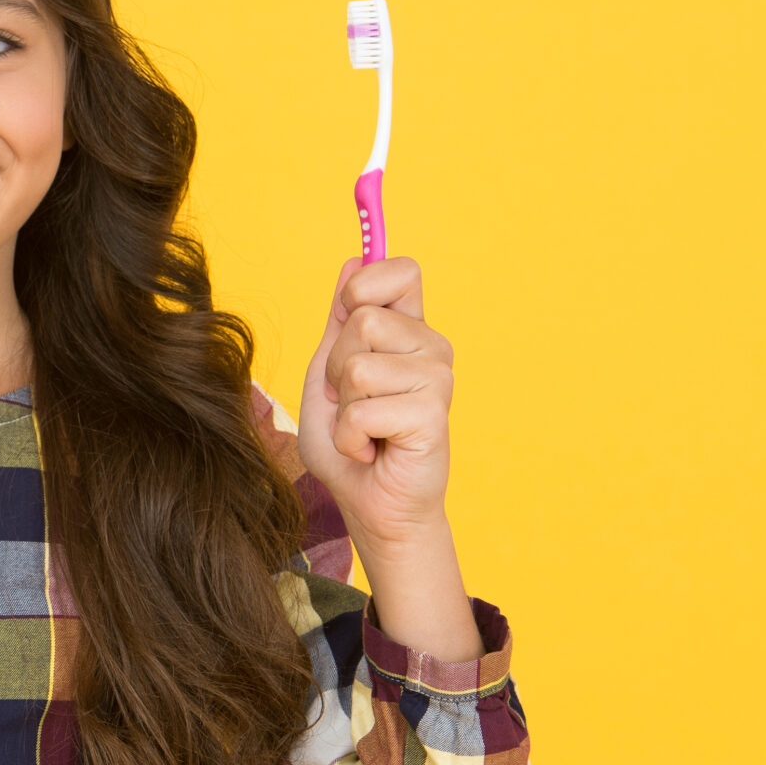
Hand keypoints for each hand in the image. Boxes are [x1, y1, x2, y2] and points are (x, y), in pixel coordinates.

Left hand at [296, 256, 453, 549]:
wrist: (370, 503)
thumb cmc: (349, 442)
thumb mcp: (328, 373)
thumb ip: (340, 322)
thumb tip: (355, 261)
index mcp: (408, 330)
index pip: (401, 270)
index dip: (363, 288)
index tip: (350, 320)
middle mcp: (431, 347)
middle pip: (363, 319)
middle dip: (336, 367)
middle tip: (352, 400)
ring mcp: (437, 379)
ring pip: (357, 367)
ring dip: (342, 407)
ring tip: (365, 428)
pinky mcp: (433, 414)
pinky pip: (362, 410)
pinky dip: (350, 438)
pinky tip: (372, 449)